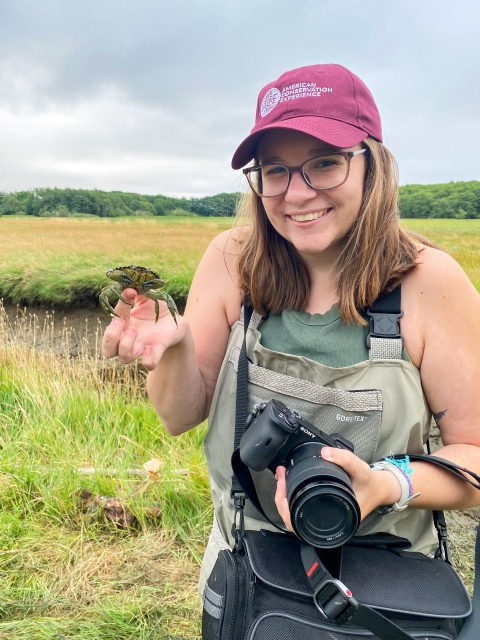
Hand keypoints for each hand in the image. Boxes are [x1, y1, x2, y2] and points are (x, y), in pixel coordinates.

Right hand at [102, 288, 187, 369]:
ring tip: (135, 331)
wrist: (177, 324)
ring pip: (123, 358)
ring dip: (126, 345)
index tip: (131, 292)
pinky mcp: (157, 350)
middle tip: (122, 323)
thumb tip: (130, 287)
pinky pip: (149, 363)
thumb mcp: (148, 298)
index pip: (113, 319)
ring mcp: (142, 347)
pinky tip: (150, 347)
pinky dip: (148, 359)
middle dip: (111, 337)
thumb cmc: (158, 311)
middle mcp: (129, 339)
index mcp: (125, 324)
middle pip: (108, 350)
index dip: (119, 306)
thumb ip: (138, 291)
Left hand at [274, 447, 401, 530]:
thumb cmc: (370, 484)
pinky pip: (301, 508)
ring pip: (295, 515)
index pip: (301, 525)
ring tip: (281, 479)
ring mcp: (323, 517)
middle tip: (280, 479)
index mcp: (334, 519)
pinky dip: (292, 497)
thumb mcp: (360, 469)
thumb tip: (324, 452)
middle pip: (293, 521)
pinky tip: (288, 483)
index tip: (283, 490)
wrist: (380, 488)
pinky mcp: (321, 509)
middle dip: (281, 500)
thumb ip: (345, 459)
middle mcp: (326, 522)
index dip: (287, 510)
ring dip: (284, 498)